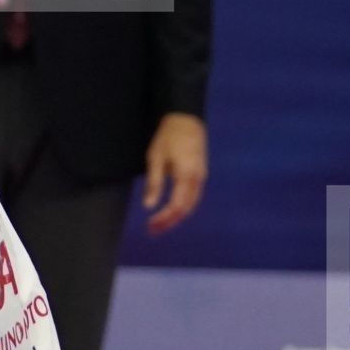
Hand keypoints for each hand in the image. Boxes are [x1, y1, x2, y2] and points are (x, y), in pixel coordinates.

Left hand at [143, 112, 207, 235]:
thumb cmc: (168, 137)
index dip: (164, 219)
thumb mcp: (155, 158)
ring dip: (176, 216)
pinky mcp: (201, 174)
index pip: (177, 206)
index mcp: (186, 175)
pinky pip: (193, 196)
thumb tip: (148, 206)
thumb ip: (153, 183)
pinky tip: (171, 210)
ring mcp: (201, 177)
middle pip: (186, 209)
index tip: (151, 226)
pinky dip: (182, 207)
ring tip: (160, 224)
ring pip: (191, 204)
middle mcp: (197, 179)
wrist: (186, 120)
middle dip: (170, 222)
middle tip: (153, 230)